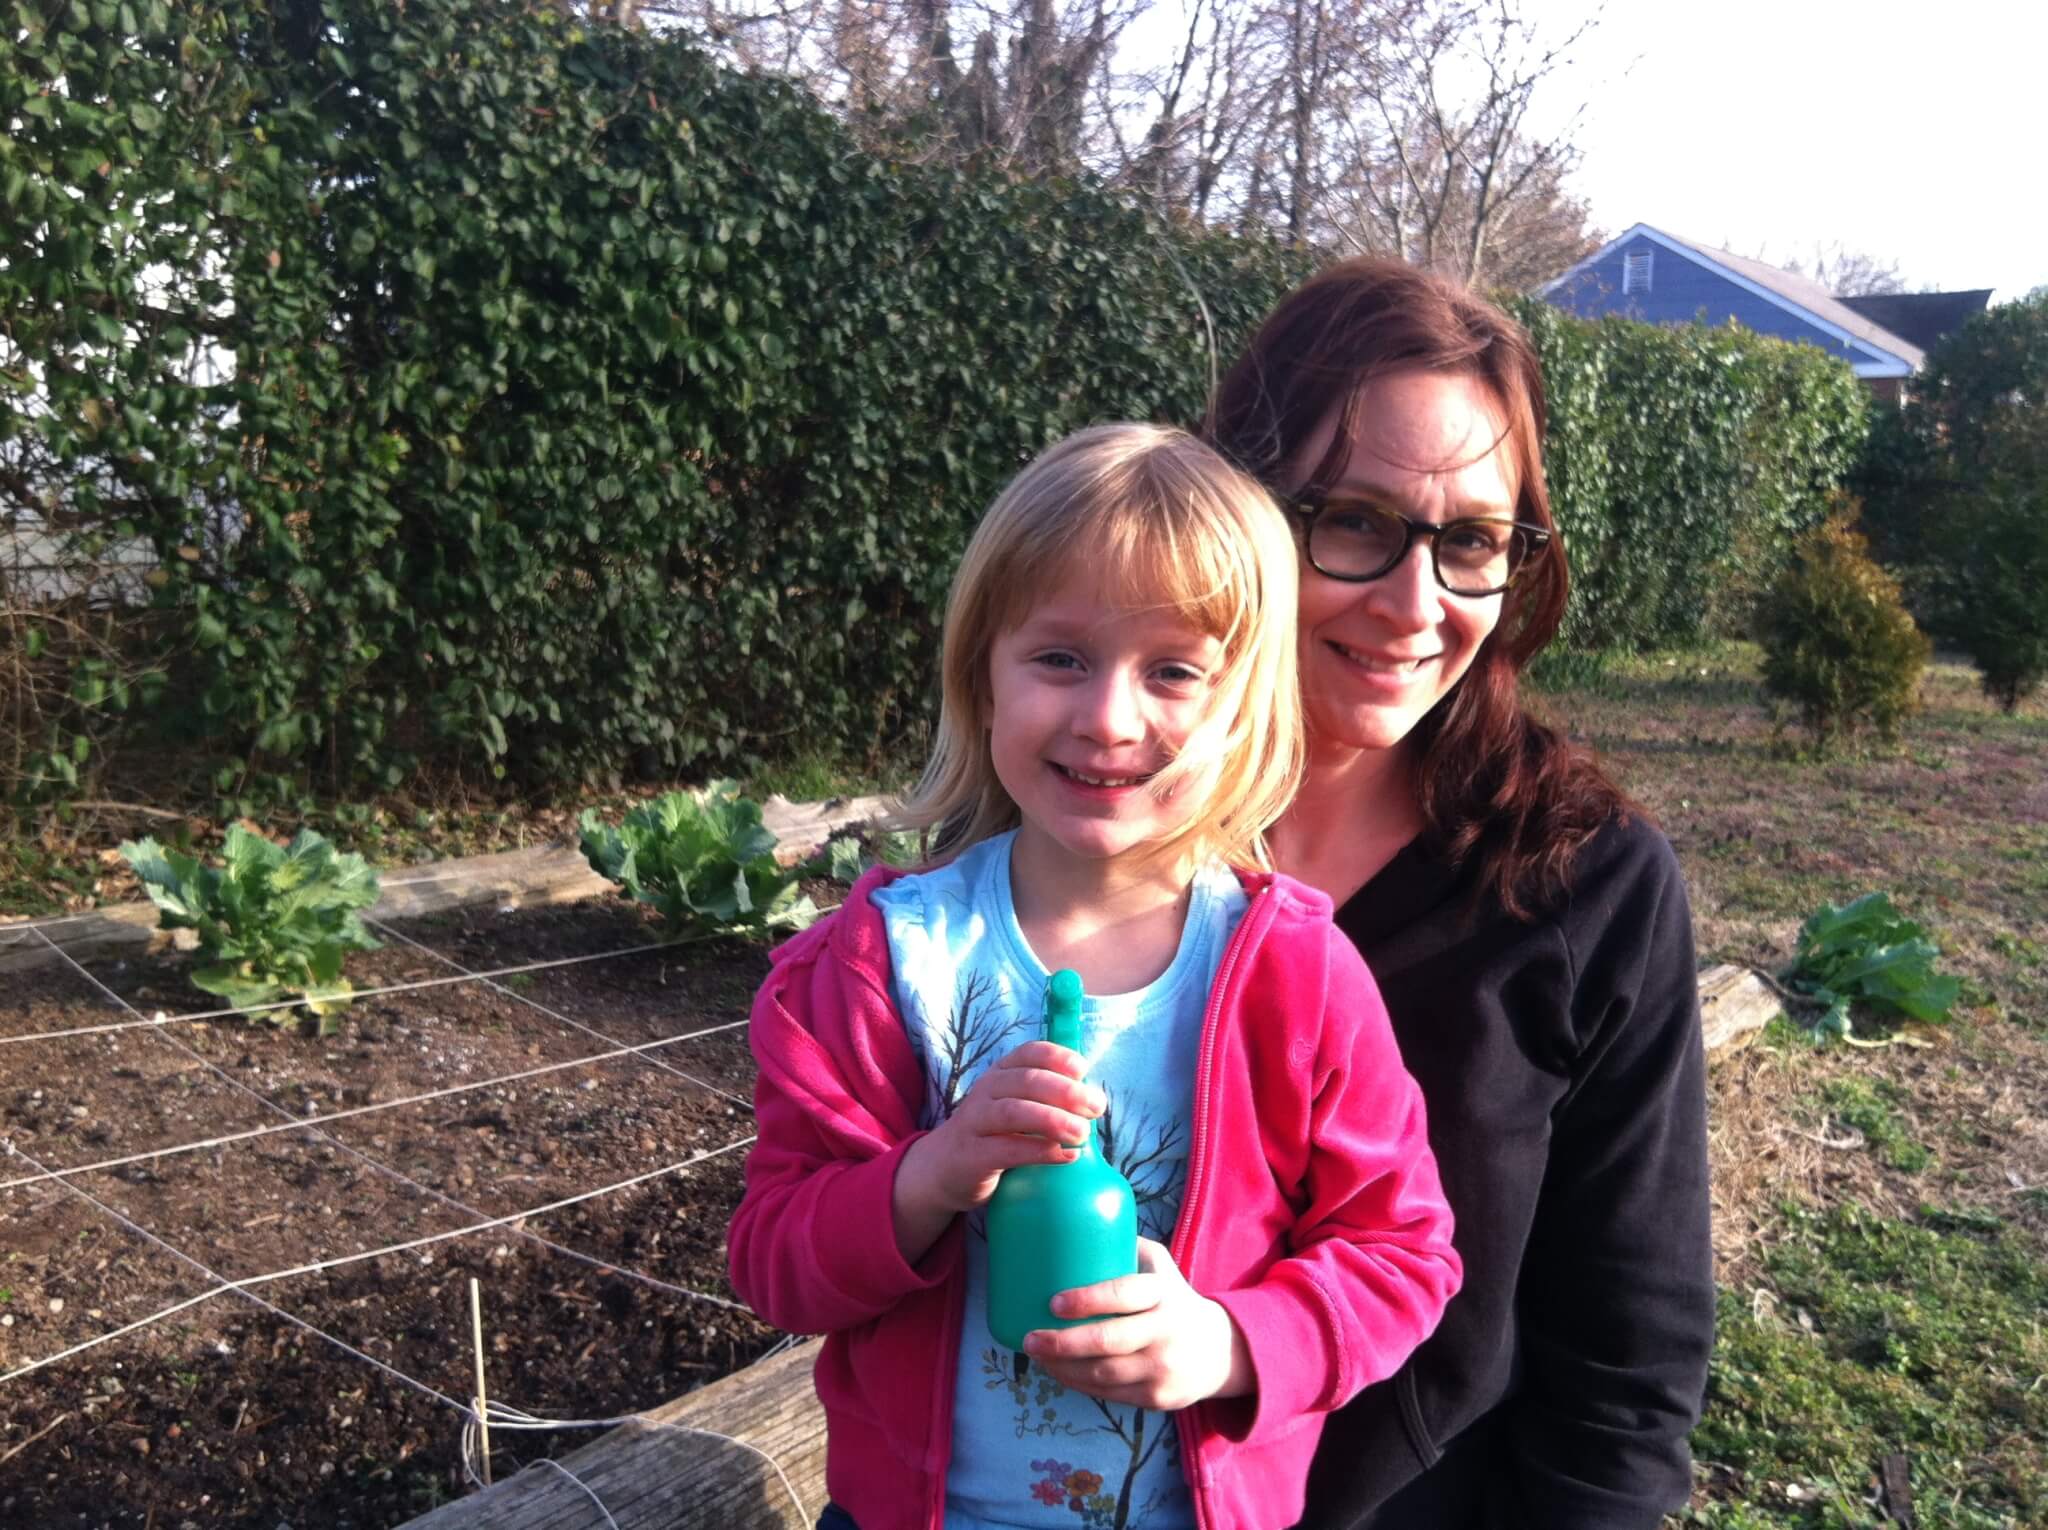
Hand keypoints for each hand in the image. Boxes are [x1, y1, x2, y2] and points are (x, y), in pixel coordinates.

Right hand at [892, 1041, 1102, 1261]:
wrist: (942, 1169)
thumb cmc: (993, 1135)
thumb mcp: (1014, 1107)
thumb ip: (1046, 1099)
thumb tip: (1094, 1100)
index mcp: (1000, 1074)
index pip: (1029, 1053)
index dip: (1058, 1057)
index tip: (1083, 1070)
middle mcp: (985, 1092)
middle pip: (1026, 1081)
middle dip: (1066, 1091)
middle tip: (1096, 1107)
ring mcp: (975, 1123)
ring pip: (1014, 1112)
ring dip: (1053, 1119)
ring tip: (1082, 1133)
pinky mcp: (972, 1156)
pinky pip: (1006, 1150)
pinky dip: (1039, 1151)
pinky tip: (1065, 1156)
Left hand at [1022, 1238, 1251, 1410]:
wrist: (1219, 1351)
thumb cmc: (1174, 1299)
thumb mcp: (1160, 1266)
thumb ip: (1125, 1247)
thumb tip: (1075, 1224)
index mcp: (1163, 1293)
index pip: (1122, 1294)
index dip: (1086, 1299)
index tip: (1053, 1302)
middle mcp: (1165, 1332)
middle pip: (1106, 1342)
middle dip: (1062, 1343)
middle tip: (1030, 1338)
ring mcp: (1161, 1369)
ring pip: (1102, 1374)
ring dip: (1062, 1367)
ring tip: (1037, 1355)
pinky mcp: (1157, 1398)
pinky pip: (1108, 1393)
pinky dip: (1078, 1383)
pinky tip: (1059, 1371)